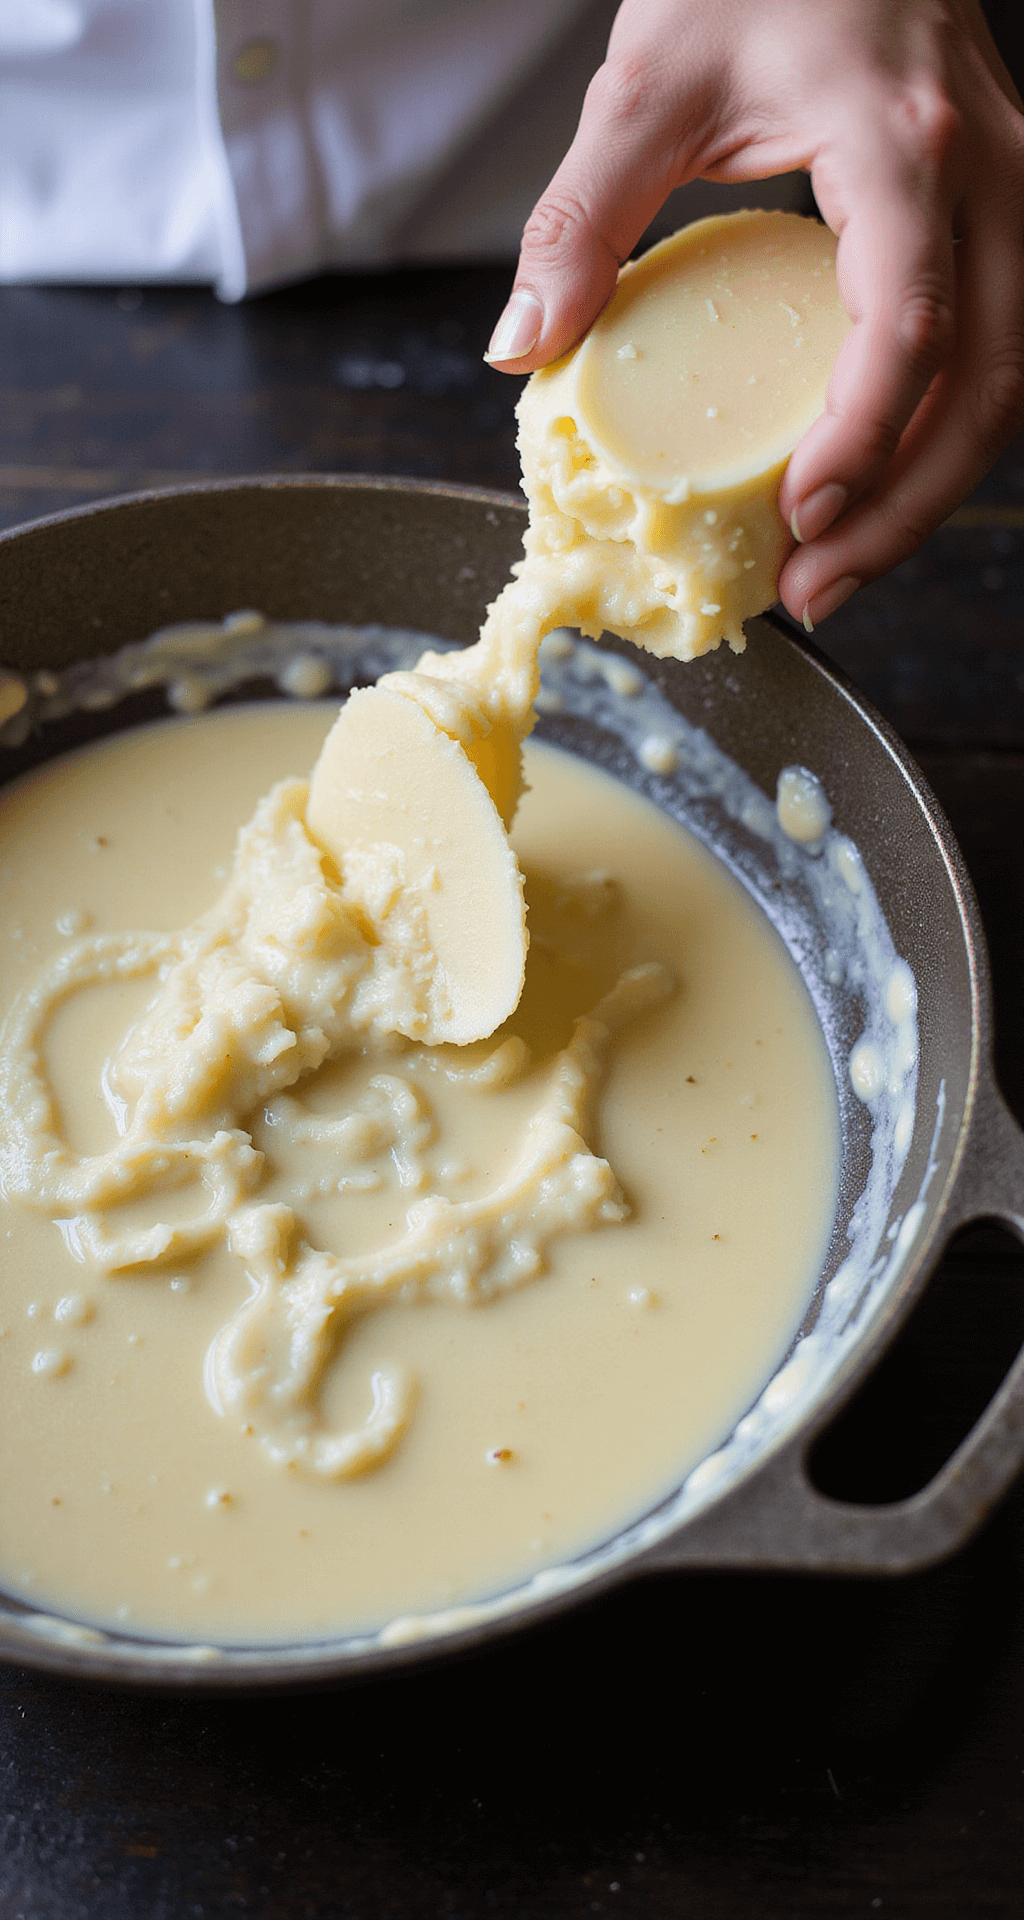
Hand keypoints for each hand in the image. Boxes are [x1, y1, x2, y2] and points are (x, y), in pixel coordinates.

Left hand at [487, 0, 1023, 629]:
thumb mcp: (645, 82)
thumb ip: (580, 217)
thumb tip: (521, 349)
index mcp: (906, 144)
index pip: (911, 320)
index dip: (864, 437)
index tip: (802, 518)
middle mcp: (987, 175)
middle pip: (990, 382)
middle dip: (905, 510)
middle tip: (815, 590)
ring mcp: (1010, 195)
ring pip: (1010, 380)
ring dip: (931, 491)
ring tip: (839, 566)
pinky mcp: (999, 217)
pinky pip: (997, 350)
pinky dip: (940, 435)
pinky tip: (876, 489)